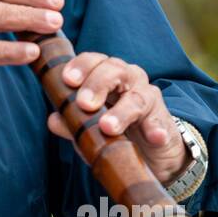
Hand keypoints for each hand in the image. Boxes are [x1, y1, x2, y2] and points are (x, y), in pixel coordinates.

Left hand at [47, 52, 187, 182]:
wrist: (149, 155)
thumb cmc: (114, 132)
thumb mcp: (89, 129)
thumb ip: (72, 123)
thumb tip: (54, 120)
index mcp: (106, 76)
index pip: (94, 61)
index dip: (81, 66)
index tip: (68, 80)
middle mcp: (128, 80)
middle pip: (114, 69)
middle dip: (97, 84)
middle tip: (85, 104)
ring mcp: (148, 98)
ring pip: (136, 96)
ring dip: (121, 111)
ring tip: (108, 127)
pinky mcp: (163, 120)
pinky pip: (160, 121)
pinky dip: (156, 128)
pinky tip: (154, 137)